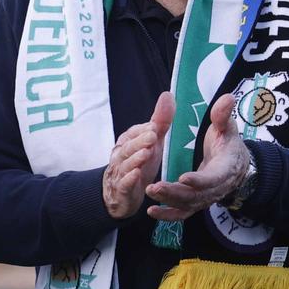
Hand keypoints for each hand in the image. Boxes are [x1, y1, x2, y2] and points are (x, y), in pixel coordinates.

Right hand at [103, 91, 172, 218]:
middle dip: (139, 141)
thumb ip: (160, 121)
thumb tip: (168, 94)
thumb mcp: (152, 143)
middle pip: (128, 147)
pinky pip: (124, 184)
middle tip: (153, 136)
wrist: (120, 194)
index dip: (143, 130)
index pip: (133, 133)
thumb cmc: (138, 163)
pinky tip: (137, 175)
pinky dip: (129, 179)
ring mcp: (120, 173)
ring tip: (146, 153)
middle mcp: (120, 155)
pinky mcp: (122, 190)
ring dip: (135, 158)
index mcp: (127, 142)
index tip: (155, 126)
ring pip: (125, 165)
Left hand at [147, 93, 248, 222]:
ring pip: (187, 205)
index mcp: (225, 168)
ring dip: (168, 202)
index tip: (183, 178)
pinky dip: (168, 215)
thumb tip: (227, 98)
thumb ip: (223, 115)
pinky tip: (151, 211)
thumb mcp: (228, 127)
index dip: (200, 180)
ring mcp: (205, 198)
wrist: (237, 166)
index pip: (213, 178)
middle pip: (196, 196)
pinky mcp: (196, 203)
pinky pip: (182, 213)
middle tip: (155, 186)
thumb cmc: (228, 143)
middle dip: (175, 193)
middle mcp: (215, 188)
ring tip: (149, 193)